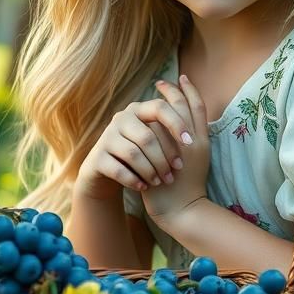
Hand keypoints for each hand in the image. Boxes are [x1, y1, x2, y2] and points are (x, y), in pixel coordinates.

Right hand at [74, 83, 197, 203]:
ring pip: (133, 154)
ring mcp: (106, 137)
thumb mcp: (157, 137)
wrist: (109, 173)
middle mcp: (121, 118)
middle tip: (175, 171)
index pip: (160, 108)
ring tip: (160, 181)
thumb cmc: (143, 154)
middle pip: (147, 136)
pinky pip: (119, 169)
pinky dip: (134, 180)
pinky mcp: (98, 158)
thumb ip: (173, 123)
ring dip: (151, 170)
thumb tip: (196, 114)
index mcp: (139, 109)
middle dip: (164, 157)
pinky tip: (143, 186)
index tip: (190, 143)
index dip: (177, 124)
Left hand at [141, 75, 209, 228]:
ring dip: (156, 104)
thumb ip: (188, 139)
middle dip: (172, 91)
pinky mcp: (162, 157)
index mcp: (202, 141)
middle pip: (183, 107)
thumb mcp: (194, 159)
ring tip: (147, 96)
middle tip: (161, 81)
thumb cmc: (185, 186)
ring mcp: (177, 150)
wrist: (180, 210)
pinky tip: (139, 115)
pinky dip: (147, 121)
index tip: (182, 78)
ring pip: (167, 118)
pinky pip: (153, 133)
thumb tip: (179, 122)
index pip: (199, 108)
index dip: (190, 91)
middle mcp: (192, 142)